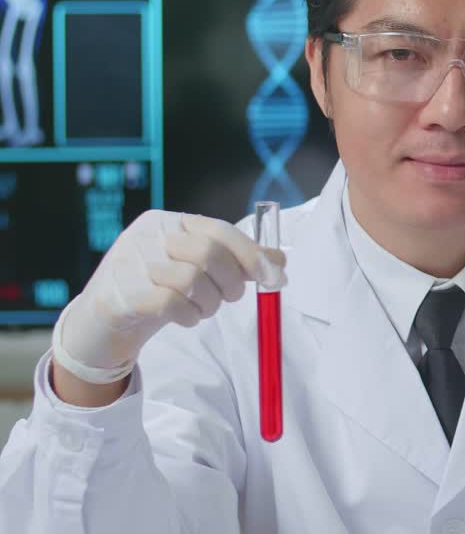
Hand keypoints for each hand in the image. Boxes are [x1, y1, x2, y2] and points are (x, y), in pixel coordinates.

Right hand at [53, 210, 285, 384]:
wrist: (101, 325)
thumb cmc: (157, 291)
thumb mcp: (198, 271)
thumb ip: (236, 262)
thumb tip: (280, 260)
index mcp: (168, 222)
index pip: (219, 230)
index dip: (251, 254)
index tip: (273, 277)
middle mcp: (146, 235)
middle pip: (208, 252)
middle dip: (232, 281)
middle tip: (231, 298)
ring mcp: (129, 263)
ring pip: (191, 279)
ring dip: (209, 303)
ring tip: (203, 310)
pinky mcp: (119, 294)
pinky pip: (170, 304)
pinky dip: (189, 316)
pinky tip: (185, 318)